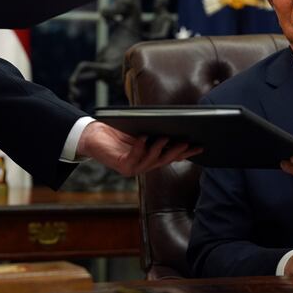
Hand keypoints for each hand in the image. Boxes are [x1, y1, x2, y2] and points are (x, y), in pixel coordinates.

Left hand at [76, 121, 202, 175]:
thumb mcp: (141, 129)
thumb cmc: (118, 130)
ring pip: (152, 160)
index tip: (200, 146)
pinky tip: (144, 138)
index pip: (174, 155)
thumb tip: (174, 124)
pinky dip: (140, 147)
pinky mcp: (122, 166)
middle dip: (178, 151)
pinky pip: (134, 157)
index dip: (188, 153)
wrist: (93, 135)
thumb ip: (156, 130)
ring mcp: (134, 167)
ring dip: (160, 149)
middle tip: (187, 143)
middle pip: (166, 159)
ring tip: (166, 137)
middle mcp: (145, 164)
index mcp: (152, 156)